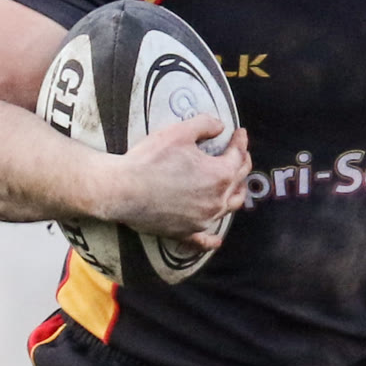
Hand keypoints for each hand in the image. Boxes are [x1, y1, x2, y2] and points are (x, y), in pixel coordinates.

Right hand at [97, 119, 250, 245]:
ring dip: (235, 195)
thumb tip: (220, 126)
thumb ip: (204, 124)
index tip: (240, 134)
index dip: (240, 142)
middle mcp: (217, 200)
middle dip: (242, 166)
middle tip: (241, 156)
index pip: (238, 156)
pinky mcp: (186, 232)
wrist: (122, 190)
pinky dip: (212, 240)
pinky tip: (216, 241)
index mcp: (219, 175)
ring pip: (228, 208)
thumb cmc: (149, 160)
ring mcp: (203, 219)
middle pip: (238, 182)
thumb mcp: (178, 133)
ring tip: (235, 188)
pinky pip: (203, 240)